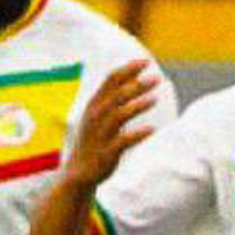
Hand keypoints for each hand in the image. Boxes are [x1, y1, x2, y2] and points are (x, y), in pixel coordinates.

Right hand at [64, 60, 159, 187]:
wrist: (78, 173)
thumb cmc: (94, 141)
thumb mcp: (98, 116)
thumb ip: (113, 99)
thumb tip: (136, 80)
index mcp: (94, 105)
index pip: (110, 81)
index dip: (128, 70)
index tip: (145, 61)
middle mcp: (95, 117)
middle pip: (116, 96)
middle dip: (136, 85)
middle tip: (156, 78)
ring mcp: (100, 135)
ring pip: (118, 116)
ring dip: (136, 106)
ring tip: (155, 99)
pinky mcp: (106, 153)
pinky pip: (122, 142)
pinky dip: (137, 135)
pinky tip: (152, 129)